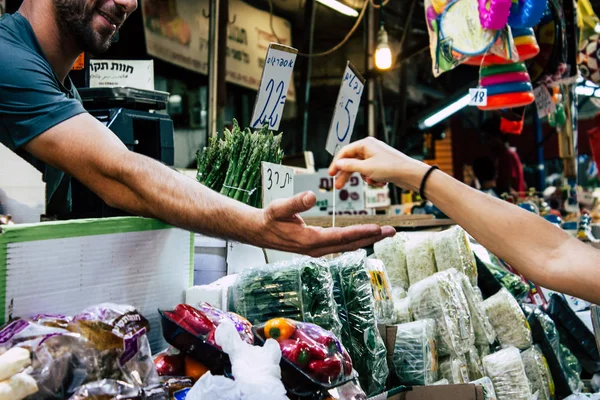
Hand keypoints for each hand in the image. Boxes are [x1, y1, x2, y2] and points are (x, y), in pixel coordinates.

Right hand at [256, 191, 394, 256]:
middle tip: (392, 232)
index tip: (377, 228)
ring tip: (384, 233)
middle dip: (371, 237)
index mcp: (310, 240)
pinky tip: (364, 235)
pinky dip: (355, 239)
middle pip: (349, 244)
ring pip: (347, 246)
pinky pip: (341, 244)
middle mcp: (316, 248)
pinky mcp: (317, 246)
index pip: (341, 237)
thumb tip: (311, 195)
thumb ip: (295, 202)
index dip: (360, 232)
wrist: (259, 231)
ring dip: (366, 239)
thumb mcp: (278, 207)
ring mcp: (317, 249)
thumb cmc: (269, 218)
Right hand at [328, 137, 428, 191]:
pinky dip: (373, 179)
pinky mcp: (382, 165)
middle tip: (339, 186)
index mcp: (365, 144)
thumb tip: (338, 164)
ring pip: (362, 169)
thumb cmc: (390, 167)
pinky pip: (371, 173)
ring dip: (365, 178)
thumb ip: (350, 166)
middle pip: (352, 162)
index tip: (331, 174)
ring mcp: (376, 157)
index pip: (344, 152)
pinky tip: (381, 182)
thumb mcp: (366, 168)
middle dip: (347, 175)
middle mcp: (370, 148)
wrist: (410, 174)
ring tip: (373, 182)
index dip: (336, 164)